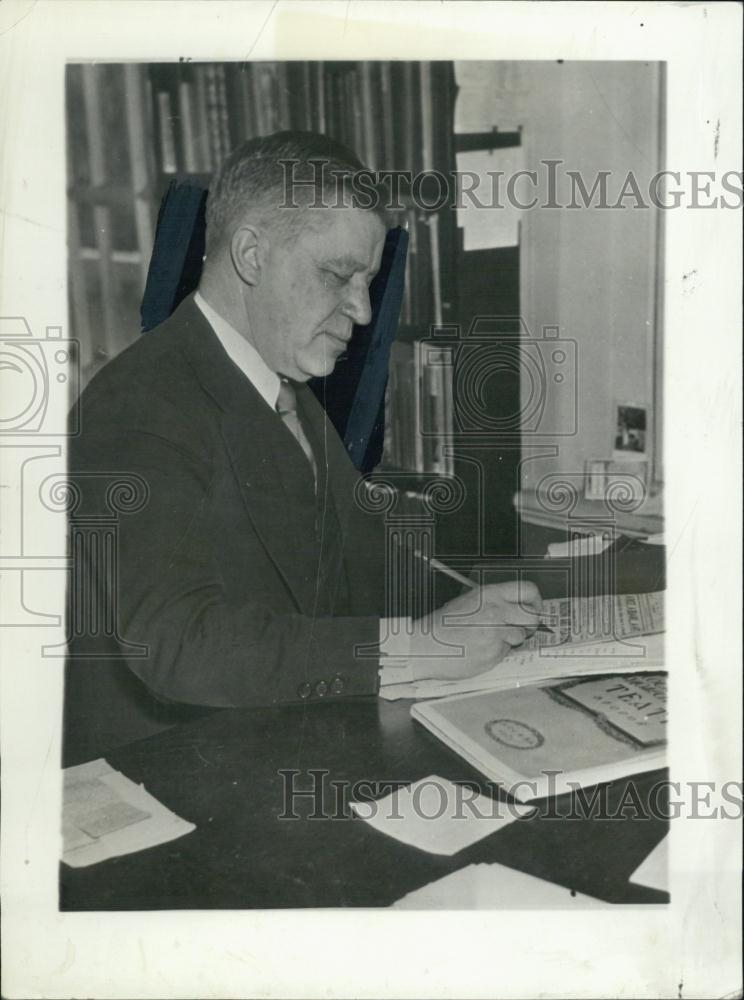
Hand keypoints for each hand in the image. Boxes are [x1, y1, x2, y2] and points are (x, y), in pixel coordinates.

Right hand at [407, 580, 541, 682]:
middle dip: (529, 624)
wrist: (426, 646)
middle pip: (532, 616)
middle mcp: (496, 611)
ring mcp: (496, 633)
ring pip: (520, 636)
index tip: (533, 609)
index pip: (528, 589)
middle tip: (520, 628)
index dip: (535, 601)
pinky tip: (480, 649)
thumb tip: (519, 609)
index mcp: (490, 594)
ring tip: (489, 639)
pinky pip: (506, 652)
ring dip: (510, 640)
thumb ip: (495, 602)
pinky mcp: (493, 653)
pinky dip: (497, 653)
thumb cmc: (444, 625)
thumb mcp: (469, 601)